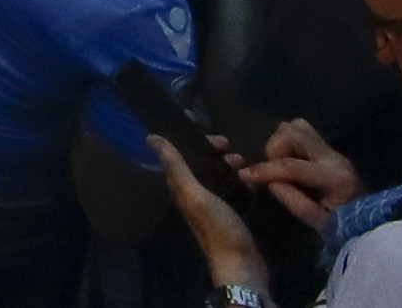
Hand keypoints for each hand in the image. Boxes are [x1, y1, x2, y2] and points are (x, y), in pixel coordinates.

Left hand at [147, 139, 270, 296]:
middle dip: (217, 155)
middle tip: (233, 150)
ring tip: (243, 163)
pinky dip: (240, 183)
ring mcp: (213, 206)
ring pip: (219, 178)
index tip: (218, 139)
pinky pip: (233, 192)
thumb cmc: (217, 228)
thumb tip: (150, 138)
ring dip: (229, 167)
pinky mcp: (231, 215)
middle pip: (203, 166)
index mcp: (182, 190)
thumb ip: (176, 167)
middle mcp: (194, 196)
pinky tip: (251, 179)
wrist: (242, 264)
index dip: (198, 144)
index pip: (183, 157)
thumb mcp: (195, 194)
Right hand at [243, 117, 360, 233]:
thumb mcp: (319, 224)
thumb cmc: (343, 227)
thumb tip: (271, 183)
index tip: (244, 174)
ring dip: (282, 143)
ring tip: (282, 165)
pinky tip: (290, 160)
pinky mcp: (328, 148)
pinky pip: (302, 131)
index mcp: (334, 177)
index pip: (292, 166)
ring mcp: (332, 149)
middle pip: (292, 132)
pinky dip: (289, 141)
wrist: (368, 222)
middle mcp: (334, 156)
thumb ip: (294, 202)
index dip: (265, 170)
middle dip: (274, 149)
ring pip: (296, 126)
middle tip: (273, 170)